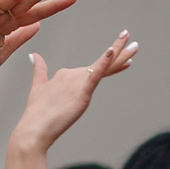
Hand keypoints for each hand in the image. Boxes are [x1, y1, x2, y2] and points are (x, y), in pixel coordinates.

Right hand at [11, 32, 137, 150]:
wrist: (33, 130)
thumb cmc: (35, 114)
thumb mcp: (37, 88)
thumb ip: (39, 71)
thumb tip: (34, 55)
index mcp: (64, 75)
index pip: (91, 68)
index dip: (108, 61)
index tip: (118, 51)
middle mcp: (71, 74)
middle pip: (101, 64)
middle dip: (119, 50)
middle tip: (131, 38)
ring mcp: (76, 82)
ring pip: (104, 68)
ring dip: (121, 56)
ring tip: (135, 46)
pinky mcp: (81, 92)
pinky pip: (95, 74)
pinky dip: (104, 62)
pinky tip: (111, 52)